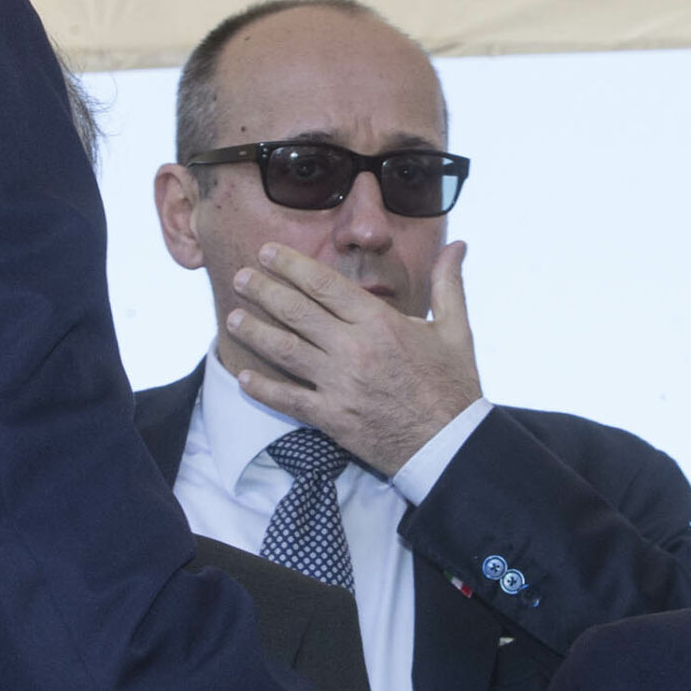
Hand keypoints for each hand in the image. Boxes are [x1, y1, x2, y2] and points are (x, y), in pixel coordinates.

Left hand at [228, 240, 482, 475]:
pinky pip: (289, 400)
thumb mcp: (456, 330)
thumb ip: (448, 284)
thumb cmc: (453, 386)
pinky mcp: (333, 418)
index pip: (325, 285)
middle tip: (241, 277)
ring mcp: (340, 385)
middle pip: (297, 312)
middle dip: (264, 291)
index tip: (268, 252)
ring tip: (232, 318)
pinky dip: (264, 389)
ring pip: (286, 351)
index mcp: (381, 323)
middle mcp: (355, 350)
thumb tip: (458, 245)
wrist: (451, 446)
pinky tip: (244, 377)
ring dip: (255, 332)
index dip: (291, 265)